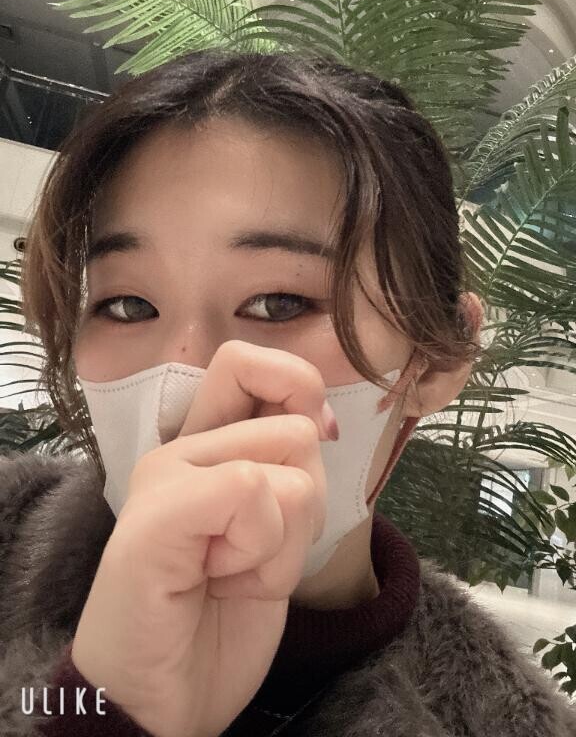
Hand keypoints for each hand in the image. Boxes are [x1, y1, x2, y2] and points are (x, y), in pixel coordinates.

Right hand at [71, 340, 335, 736]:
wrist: (159, 699)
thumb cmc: (217, 619)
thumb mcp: (276, 534)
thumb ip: (290, 469)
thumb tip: (321, 420)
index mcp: (205, 445)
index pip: (250, 361)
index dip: (299, 387)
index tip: (314, 444)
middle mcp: (183, 448)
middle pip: (294, 423)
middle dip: (304, 499)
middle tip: (257, 547)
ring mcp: (165, 475)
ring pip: (290, 469)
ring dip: (284, 542)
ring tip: (233, 573)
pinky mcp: (159, 511)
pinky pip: (252, 493)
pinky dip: (263, 554)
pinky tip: (221, 581)